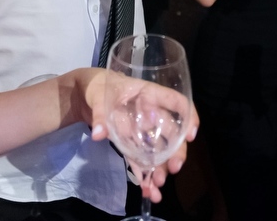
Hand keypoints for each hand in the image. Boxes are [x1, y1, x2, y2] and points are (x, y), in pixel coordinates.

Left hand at [86, 70, 198, 202]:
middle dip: (176, 152)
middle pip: (172, 132)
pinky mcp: (132, 144)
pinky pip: (142, 159)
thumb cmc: (99, 86)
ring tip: (157, 184)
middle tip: (174, 168)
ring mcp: (143, 130)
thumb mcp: (97, 95)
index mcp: (149, 95)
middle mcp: (151, 114)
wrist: (86, 94)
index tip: (190, 136)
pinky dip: (145, 174)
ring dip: (161, 167)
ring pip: (159, 150)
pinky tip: (148, 190)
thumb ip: (99, 114)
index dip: (189, 117)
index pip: (176, 102)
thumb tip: (99, 133)